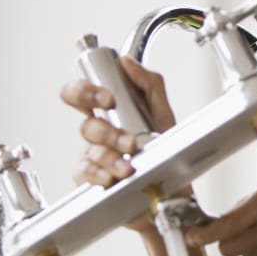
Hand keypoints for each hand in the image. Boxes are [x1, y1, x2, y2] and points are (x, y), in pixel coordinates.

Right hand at [60, 56, 180, 232]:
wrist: (173, 192)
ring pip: (91, 150)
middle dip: (103, 129)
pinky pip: (85, 172)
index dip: (86, 91)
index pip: (82, 93)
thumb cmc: (166, 154)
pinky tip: (112, 176)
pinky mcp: (94, 179)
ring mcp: (95, 156)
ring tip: (130, 163)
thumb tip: (127, 62)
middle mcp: (100, 133)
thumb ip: (149, 85)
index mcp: (111, 114)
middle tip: (124, 138)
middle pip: (84, 122)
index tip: (109, 98)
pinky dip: (99, 174)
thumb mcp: (164, 116)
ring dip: (112, 155)